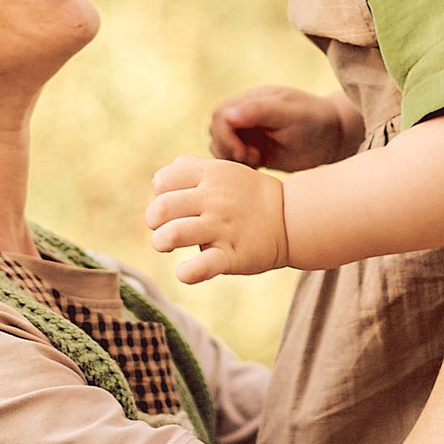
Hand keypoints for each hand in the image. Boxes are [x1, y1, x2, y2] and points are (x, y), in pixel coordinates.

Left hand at [147, 152, 291, 283]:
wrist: (289, 218)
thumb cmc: (247, 197)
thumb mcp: (222, 171)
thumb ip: (189, 170)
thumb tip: (157, 182)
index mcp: (210, 175)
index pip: (163, 181)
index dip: (159, 194)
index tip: (172, 206)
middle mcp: (214, 199)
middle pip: (162, 208)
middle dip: (154, 221)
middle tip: (164, 228)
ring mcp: (223, 227)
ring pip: (174, 234)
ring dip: (161, 242)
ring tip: (167, 245)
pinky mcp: (232, 255)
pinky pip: (202, 267)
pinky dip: (186, 273)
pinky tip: (184, 272)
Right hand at [208, 82, 361, 172]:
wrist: (333, 138)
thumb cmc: (315, 121)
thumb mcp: (290, 114)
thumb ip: (259, 111)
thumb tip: (226, 115)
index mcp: (252, 100)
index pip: (220, 115)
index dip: (225, 136)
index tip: (243, 152)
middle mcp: (246, 115)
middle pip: (215, 131)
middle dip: (227, 148)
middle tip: (253, 159)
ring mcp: (248, 133)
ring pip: (220, 146)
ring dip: (232, 158)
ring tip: (257, 161)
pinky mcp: (252, 150)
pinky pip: (232, 159)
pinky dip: (238, 167)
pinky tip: (258, 167)